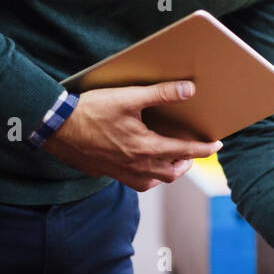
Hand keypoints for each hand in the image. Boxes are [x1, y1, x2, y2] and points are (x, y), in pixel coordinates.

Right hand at [41, 80, 222, 191]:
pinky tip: (144, 166)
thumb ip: (161, 94)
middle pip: (172, 172)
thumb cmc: (90, 111)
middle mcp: (136, 165)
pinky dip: (148, 177)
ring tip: (173, 160)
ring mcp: (121, 172)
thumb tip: (189, 90)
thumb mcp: (128, 97)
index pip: (185, 151)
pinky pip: (135, 183)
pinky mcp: (107, 172)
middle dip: (187, 163)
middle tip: (194, 153)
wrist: (55, 128)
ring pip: (154, 181)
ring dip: (168, 172)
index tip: (217, 146)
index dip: (204, 149)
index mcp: (145, 147)